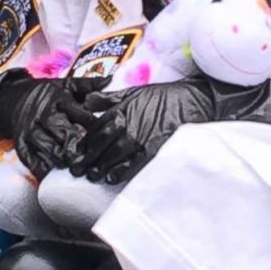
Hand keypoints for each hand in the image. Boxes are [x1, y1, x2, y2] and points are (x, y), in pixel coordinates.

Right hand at [0, 73, 106, 176]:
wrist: (12, 97)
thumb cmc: (46, 94)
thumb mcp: (65, 85)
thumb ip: (88, 84)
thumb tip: (110, 79)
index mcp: (58, 100)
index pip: (78, 112)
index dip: (92, 124)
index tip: (105, 133)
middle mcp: (44, 114)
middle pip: (62, 130)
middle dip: (76, 143)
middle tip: (90, 155)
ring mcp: (31, 129)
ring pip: (46, 145)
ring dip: (60, 156)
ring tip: (73, 166)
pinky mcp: (20, 141)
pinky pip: (28, 157)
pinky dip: (38, 166)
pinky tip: (50, 174)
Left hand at [66, 77, 217, 184]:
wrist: (194, 101)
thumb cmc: (165, 96)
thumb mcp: (135, 91)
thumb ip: (110, 98)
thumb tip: (87, 100)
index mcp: (120, 110)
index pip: (95, 130)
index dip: (84, 143)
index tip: (76, 152)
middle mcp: (126, 125)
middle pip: (100, 146)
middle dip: (87, 159)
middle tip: (77, 170)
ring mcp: (139, 140)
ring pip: (113, 157)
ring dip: (100, 168)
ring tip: (92, 176)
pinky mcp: (153, 150)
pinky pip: (132, 165)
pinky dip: (121, 172)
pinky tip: (112, 178)